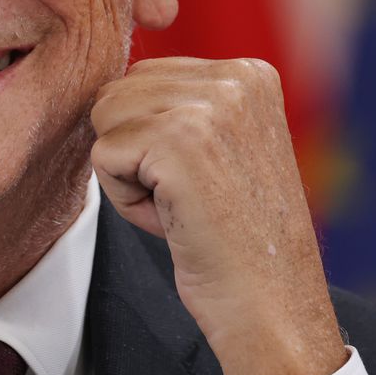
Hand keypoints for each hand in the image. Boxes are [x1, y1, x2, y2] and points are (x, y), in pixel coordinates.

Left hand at [90, 57, 346, 374]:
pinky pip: (103, 155)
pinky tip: (172, 218)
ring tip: (181, 204)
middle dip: (135, 150)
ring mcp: (208, 105)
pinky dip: (124, 199)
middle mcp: (235, 77)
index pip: (144, 76)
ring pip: (105, 119)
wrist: (272, 303)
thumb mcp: (224, 146)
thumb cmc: (239, 238)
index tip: (203, 179)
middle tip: (189, 196)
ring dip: (128, 174)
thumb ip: (182, 106)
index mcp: (250, 71)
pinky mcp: (178, 141)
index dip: (152, 138)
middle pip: (118, 91)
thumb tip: (108, 88)